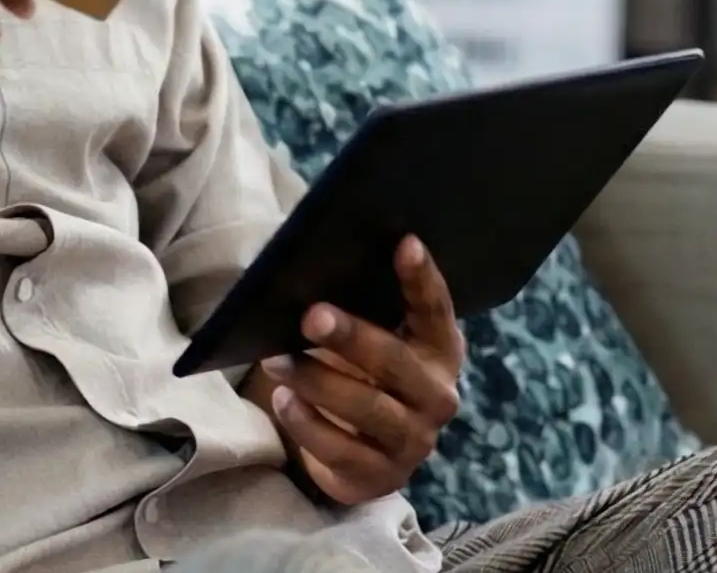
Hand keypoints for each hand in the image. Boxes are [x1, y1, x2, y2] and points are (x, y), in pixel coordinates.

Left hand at [246, 237, 464, 505]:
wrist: (361, 452)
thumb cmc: (362, 374)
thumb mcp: (368, 340)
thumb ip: (356, 308)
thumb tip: (307, 267)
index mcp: (439, 349)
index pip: (435, 310)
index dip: (422, 278)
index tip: (404, 241)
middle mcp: (436, 395)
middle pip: (396, 362)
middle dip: (352, 337)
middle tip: (310, 315)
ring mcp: (413, 440)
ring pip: (367, 409)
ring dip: (317, 381)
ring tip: (277, 360)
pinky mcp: (381, 476)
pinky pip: (342, 450)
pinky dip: (308, 425)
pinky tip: (284, 401)